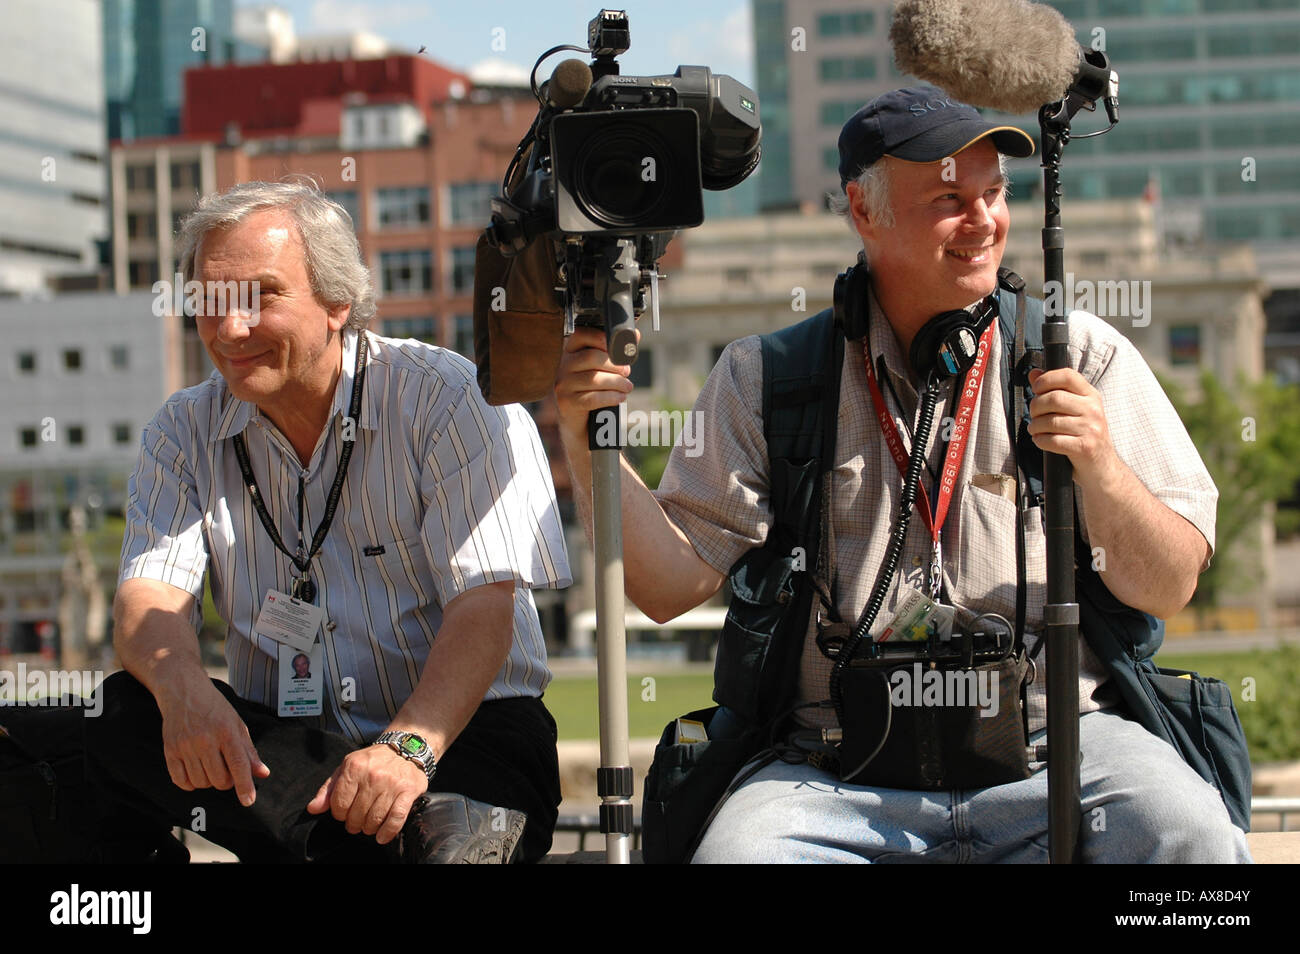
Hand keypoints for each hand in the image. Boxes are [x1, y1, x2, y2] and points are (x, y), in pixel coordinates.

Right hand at [157, 680, 269, 806]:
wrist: (183, 691)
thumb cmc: (214, 708)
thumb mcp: (237, 724)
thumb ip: (249, 751)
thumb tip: (263, 774)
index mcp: (226, 731)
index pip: (238, 764)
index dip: (244, 785)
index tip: (248, 801)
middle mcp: (205, 739)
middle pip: (219, 779)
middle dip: (226, 781)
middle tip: (225, 768)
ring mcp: (186, 745)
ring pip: (201, 782)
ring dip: (209, 781)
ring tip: (210, 765)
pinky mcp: (170, 750)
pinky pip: (181, 781)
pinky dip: (190, 783)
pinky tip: (195, 771)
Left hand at [306, 744, 428, 844]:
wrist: (405, 748)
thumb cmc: (372, 762)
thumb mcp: (346, 768)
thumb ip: (328, 789)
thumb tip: (313, 808)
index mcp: (354, 767)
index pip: (339, 804)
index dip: (340, 814)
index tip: (345, 812)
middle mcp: (373, 775)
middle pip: (356, 815)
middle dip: (354, 823)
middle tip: (357, 821)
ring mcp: (392, 784)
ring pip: (374, 819)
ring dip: (369, 828)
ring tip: (369, 825)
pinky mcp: (408, 791)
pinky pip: (396, 819)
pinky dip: (387, 831)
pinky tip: (382, 836)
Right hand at [554, 326, 638, 445]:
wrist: (580, 424)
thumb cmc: (592, 392)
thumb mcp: (604, 370)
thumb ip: (616, 352)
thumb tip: (634, 335)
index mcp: (570, 353)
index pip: (581, 336)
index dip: (600, 338)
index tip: (618, 347)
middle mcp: (562, 366)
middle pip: (591, 358)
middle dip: (614, 364)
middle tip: (627, 372)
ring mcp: (562, 385)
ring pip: (593, 379)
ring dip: (617, 382)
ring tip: (627, 387)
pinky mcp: (567, 403)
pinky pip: (592, 398)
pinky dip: (611, 397)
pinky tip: (620, 398)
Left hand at [1026, 367, 1119, 489]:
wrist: (1102, 468)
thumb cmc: (1083, 435)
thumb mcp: (1074, 410)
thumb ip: (1054, 390)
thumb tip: (1034, 373)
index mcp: (1091, 395)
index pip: (1068, 375)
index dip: (1046, 379)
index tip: (1036, 389)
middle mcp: (1093, 409)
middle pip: (1053, 398)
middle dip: (1035, 407)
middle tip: (1034, 415)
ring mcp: (1091, 428)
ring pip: (1050, 421)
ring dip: (1035, 426)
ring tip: (1036, 430)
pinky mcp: (1084, 447)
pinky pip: (1052, 440)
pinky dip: (1040, 440)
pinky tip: (1041, 440)